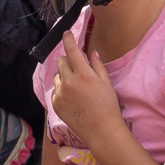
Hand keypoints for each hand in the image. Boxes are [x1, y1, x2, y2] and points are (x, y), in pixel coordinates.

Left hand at [49, 27, 122, 146]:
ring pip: (57, 75)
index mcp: (83, 74)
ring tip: (77, 87)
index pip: (71, 50)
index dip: (68, 39)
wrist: (101, 130)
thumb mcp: (106, 83)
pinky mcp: (55, 104)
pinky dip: (62, 89)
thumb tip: (91, 52)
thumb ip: (97, 65)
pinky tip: (73, 98)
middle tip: (78, 68)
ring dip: (64, 75)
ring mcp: (60, 93)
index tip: (66, 33)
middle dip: (68, 60)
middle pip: (61, 61)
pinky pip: (55, 89)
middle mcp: (69, 82)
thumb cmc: (108, 106)